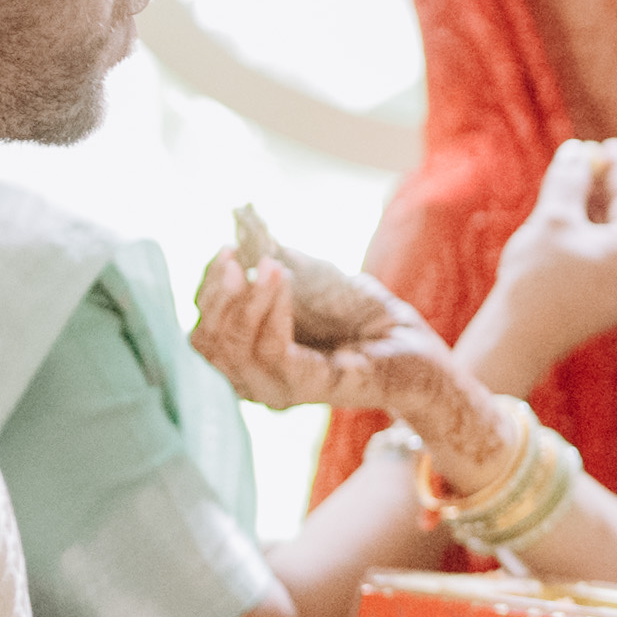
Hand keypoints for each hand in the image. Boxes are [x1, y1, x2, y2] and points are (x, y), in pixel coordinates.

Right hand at [190, 256, 506, 472]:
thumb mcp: (312, 279)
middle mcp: (254, 379)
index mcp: (247, 357)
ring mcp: (278, 389)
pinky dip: (272, 310)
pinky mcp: (307, 388)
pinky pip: (273, 351)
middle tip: (233, 255)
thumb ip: (277, 261)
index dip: (207, 288)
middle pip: (205, 342)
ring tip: (266, 264)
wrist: (413, 344)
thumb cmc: (363, 316)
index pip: (203, 330)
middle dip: (215, 294)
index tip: (225, 248)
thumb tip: (244, 228)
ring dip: (244, 298)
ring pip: (233, 349)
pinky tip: (281, 280)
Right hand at [465, 138, 616, 390]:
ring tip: (581, 191)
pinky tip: (578, 225)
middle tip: (595, 166)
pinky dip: (604, 238)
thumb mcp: (553, 217)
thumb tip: (577, 150)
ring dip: (608, 214)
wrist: (520, 338)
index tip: (606, 144)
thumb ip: (570, 178)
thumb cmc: (536, 276)